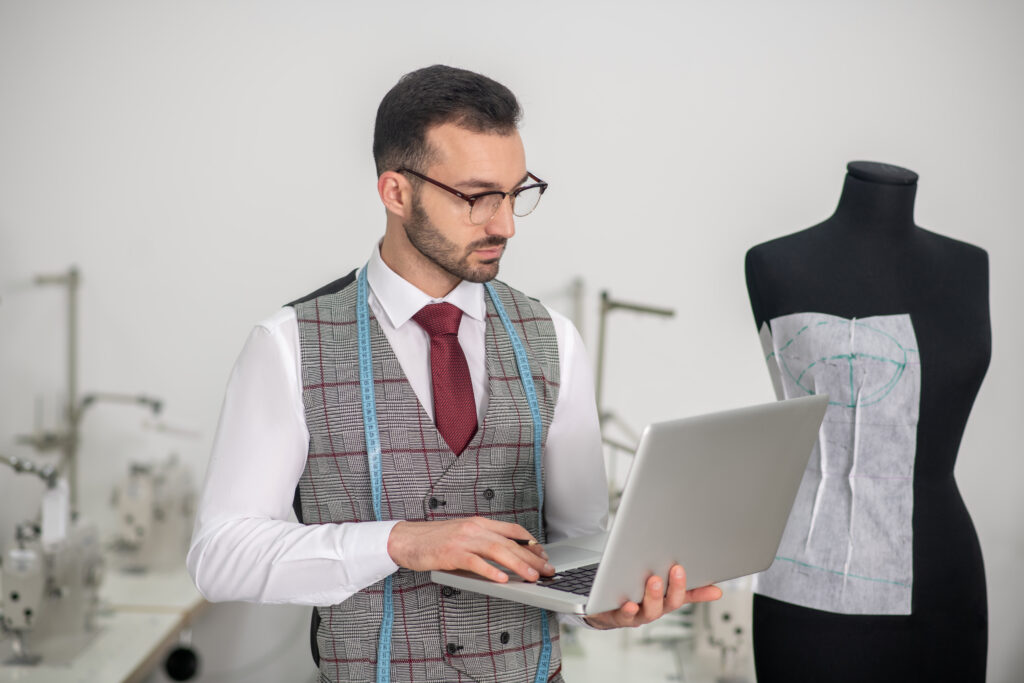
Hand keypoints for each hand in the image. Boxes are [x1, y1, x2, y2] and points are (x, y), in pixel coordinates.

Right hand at [387, 517, 553, 582]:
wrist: (407, 539)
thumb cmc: (434, 540)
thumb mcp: (464, 535)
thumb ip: (483, 543)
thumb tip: (508, 558)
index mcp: (479, 523)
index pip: (513, 530)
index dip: (532, 543)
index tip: (544, 555)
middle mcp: (474, 528)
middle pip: (510, 542)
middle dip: (532, 557)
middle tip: (546, 570)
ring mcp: (463, 540)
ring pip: (498, 550)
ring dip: (518, 564)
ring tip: (532, 576)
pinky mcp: (451, 553)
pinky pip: (475, 562)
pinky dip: (490, 571)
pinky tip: (502, 579)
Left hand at [582, 564, 722, 629]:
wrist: (603, 610)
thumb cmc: (634, 595)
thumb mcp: (659, 588)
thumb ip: (682, 586)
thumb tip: (713, 586)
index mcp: (665, 599)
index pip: (687, 595)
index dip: (701, 592)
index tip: (715, 588)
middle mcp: (654, 609)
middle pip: (669, 603)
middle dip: (675, 587)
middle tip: (677, 569)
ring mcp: (637, 614)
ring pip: (649, 611)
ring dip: (653, 596)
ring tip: (654, 581)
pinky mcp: (618, 616)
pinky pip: (624, 616)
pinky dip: (628, 610)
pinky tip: (629, 603)